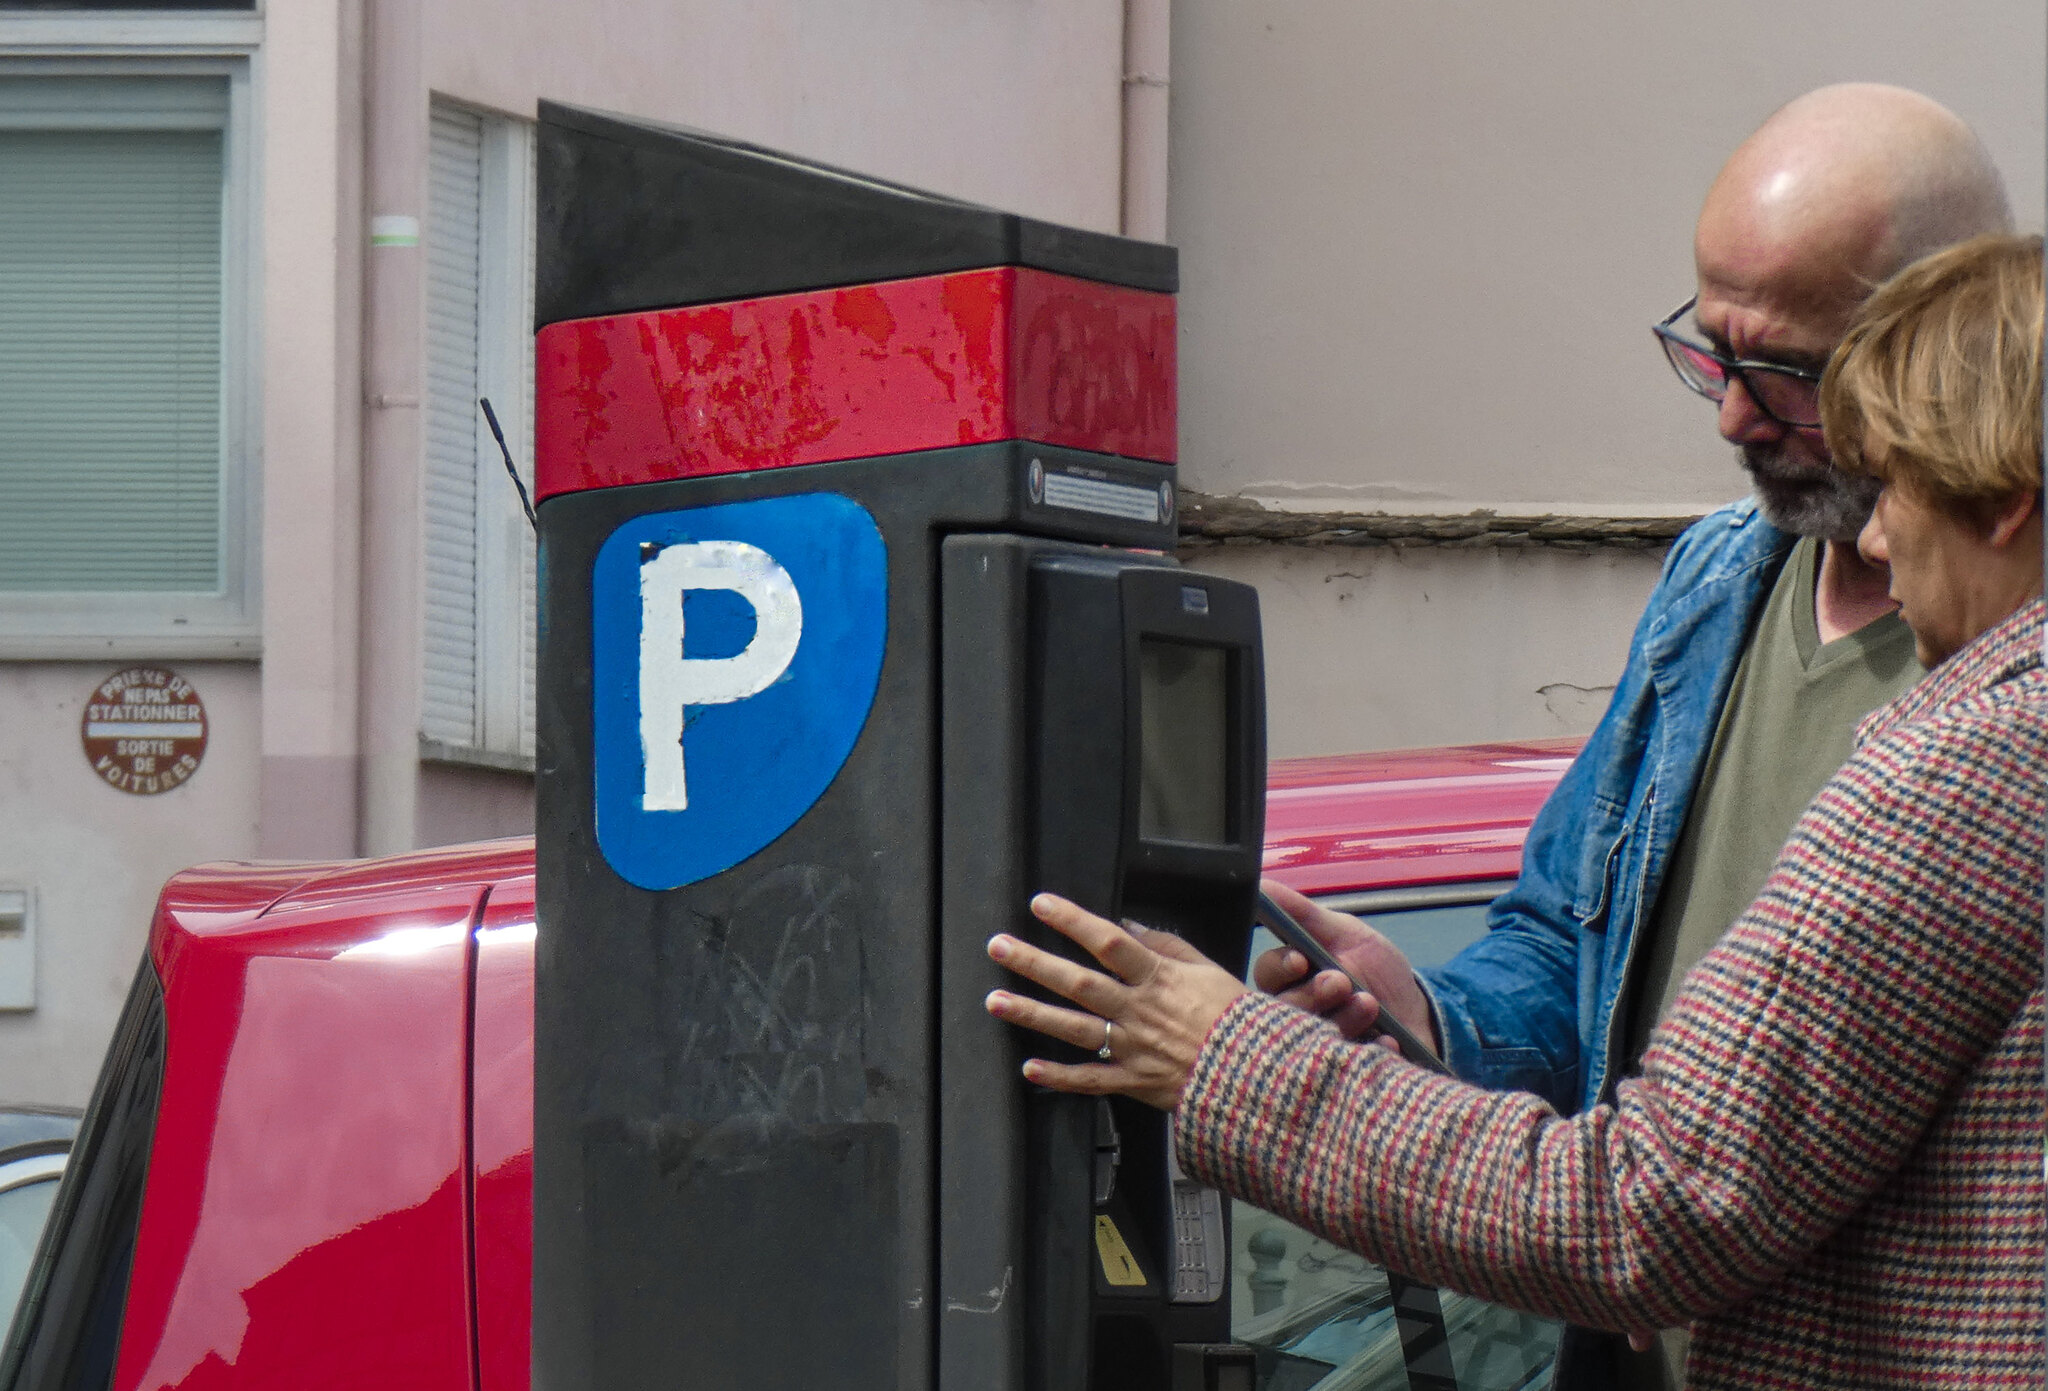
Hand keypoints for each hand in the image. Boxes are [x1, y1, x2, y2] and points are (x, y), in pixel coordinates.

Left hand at [984, 893, 1248, 1110]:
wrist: (1257, 1076)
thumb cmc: (1237, 1020)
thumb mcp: (1209, 970)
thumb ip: (1167, 947)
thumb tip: (1130, 926)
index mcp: (1159, 979)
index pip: (1109, 942)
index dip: (1073, 921)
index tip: (1041, 905)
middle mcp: (1139, 1011)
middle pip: (1078, 983)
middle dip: (1035, 963)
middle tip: (998, 947)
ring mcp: (1133, 1048)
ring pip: (1074, 1028)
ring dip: (1032, 1013)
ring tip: (996, 1001)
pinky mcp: (1134, 1082)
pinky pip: (1091, 1080)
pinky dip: (1059, 1077)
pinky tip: (1029, 1068)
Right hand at [1251, 880, 1439, 1052]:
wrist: (1419, 1012)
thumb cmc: (1375, 969)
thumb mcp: (1345, 933)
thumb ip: (1304, 913)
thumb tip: (1264, 884)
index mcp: (1291, 981)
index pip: (1266, 974)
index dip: (1280, 968)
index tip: (1301, 960)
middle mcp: (1297, 1016)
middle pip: (1282, 1010)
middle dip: (1312, 993)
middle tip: (1341, 981)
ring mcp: (1318, 1049)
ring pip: (1309, 1041)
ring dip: (1342, 1019)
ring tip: (1370, 1004)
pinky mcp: (1344, 1076)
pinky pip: (1347, 1070)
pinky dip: (1371, 1051)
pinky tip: (1388, 1041)